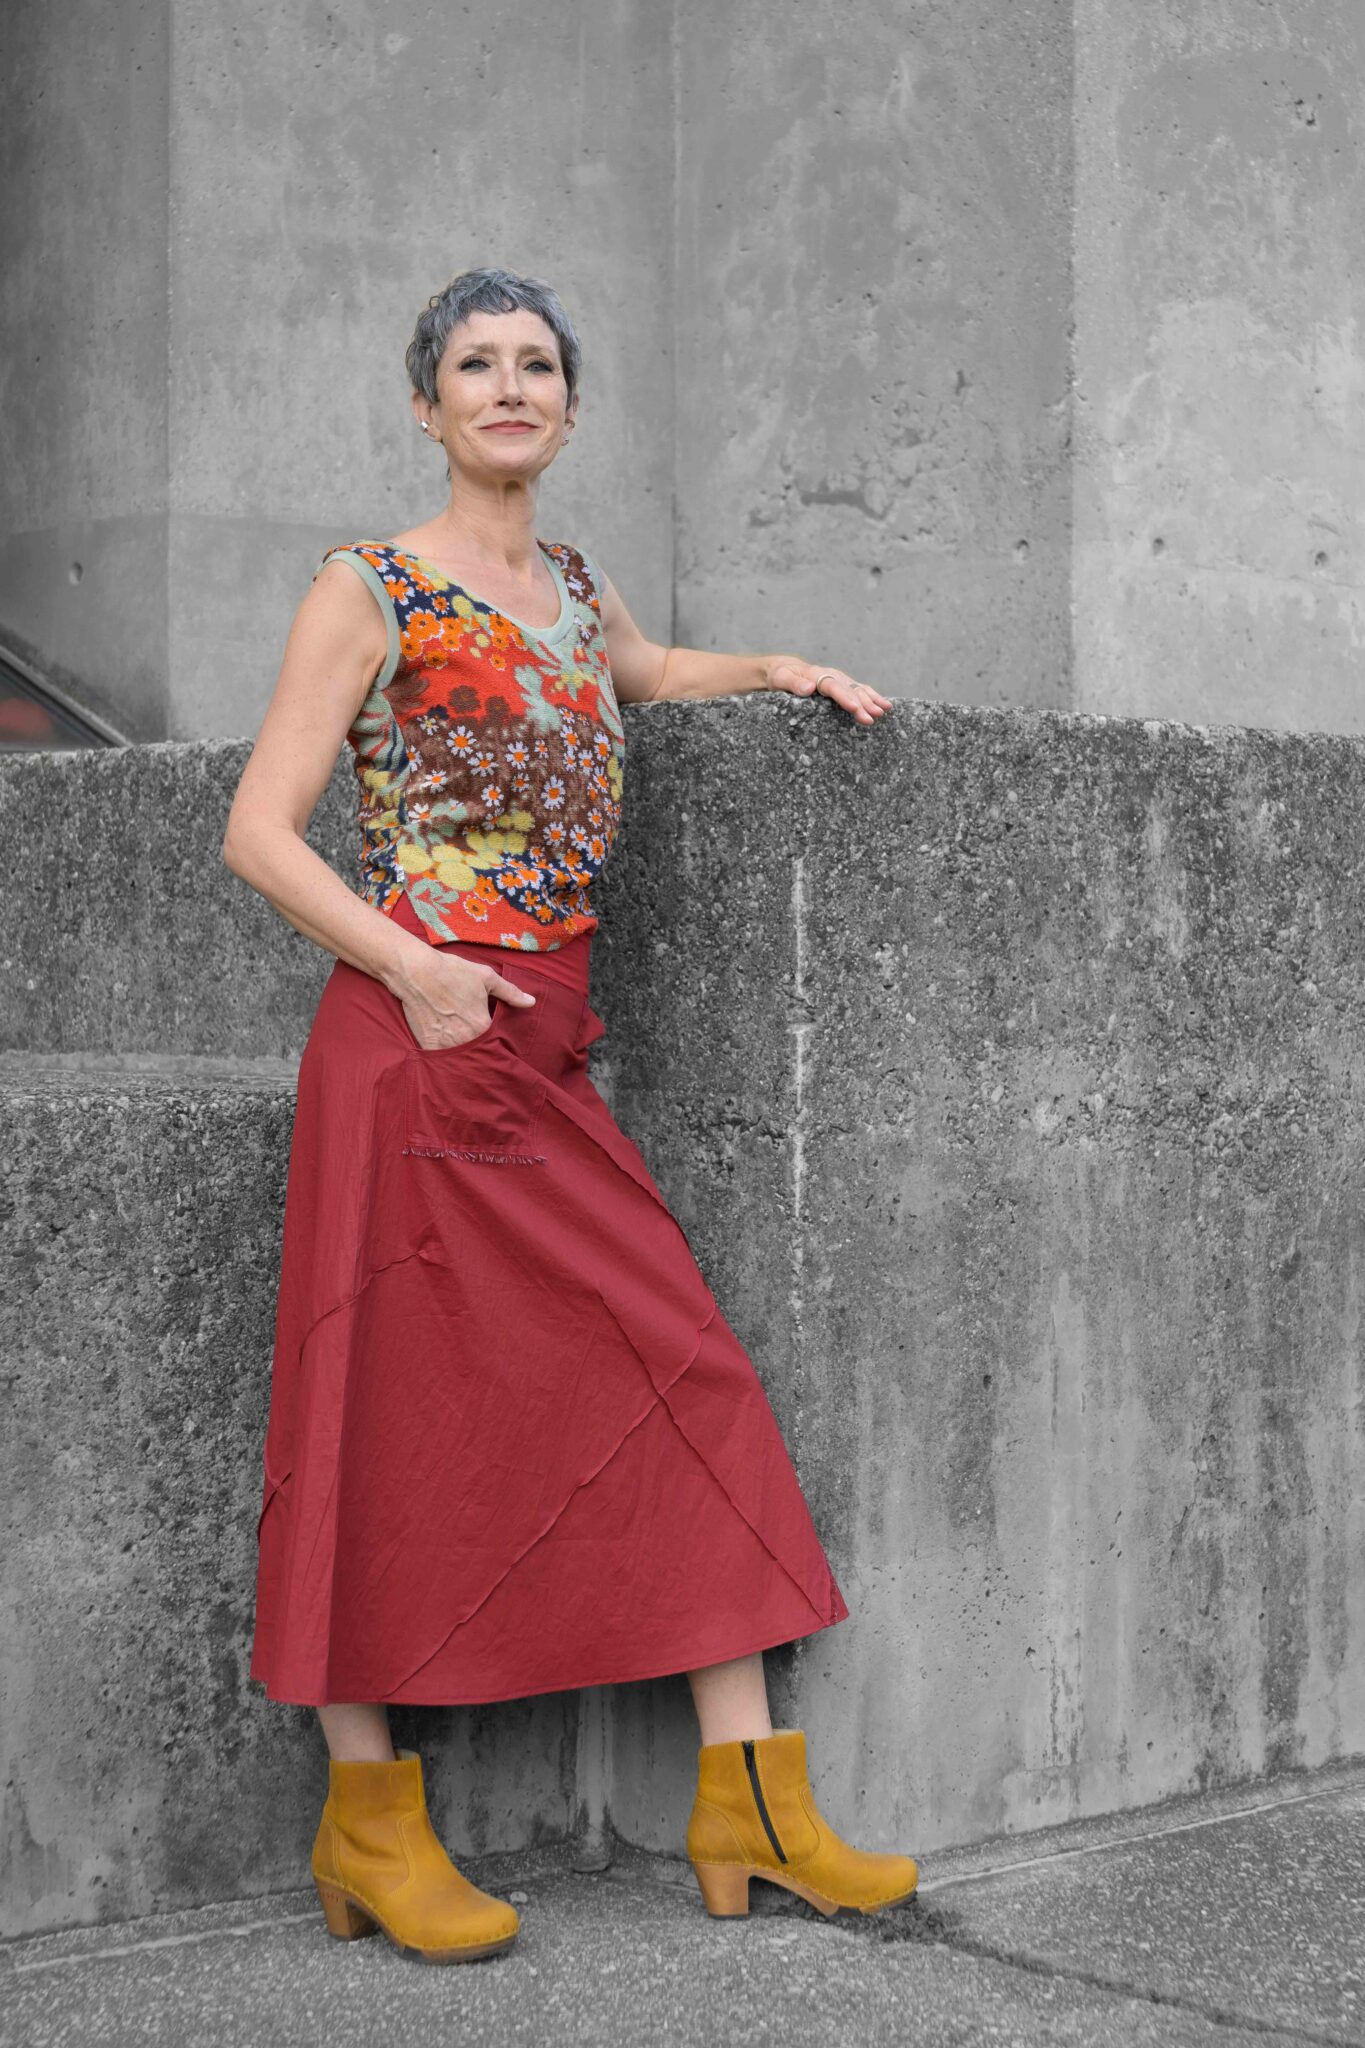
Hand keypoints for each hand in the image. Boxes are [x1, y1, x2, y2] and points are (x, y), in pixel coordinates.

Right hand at [391, 949, 536, 1051]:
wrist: (416, 972)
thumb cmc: (452, 972)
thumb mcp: (486, 977)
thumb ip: (510, 992)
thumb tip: (531, 1001)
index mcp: (482, 1026)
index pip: (497, 1045)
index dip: (498, 1046)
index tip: (499, 1047)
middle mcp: (466, 1040)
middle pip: (479, 1054)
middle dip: (482, 1055)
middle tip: (483, 1055)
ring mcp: (446, 1045)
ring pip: (461, 1060)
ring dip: (465, 1059)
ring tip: (467, 1055)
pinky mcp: (428, 1046)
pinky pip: (441, 1059)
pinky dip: (446, 1058)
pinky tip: (449, 1054)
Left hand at [765, 656, 892, 724]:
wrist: (784, 669)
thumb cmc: (780, 676)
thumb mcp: (780, 678)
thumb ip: (793, 683)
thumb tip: (808, 688)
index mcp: (817, 674)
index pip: (833, 686)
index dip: (845, 697)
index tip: (854, 707)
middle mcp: (832, 676)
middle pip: (850, 690)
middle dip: (862, 704)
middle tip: (872, 718)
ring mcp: (839, 681)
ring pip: (859, 689)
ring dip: (871, 701)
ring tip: (883, 712)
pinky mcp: (843, 687)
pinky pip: (860, 691)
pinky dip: (873, 698)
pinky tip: (885, 706)